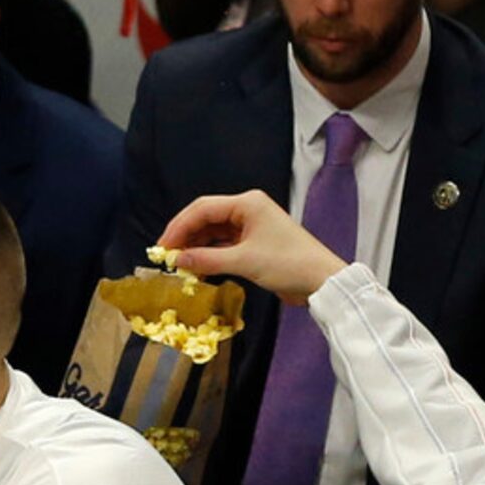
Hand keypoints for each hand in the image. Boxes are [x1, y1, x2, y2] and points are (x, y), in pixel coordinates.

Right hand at [159, 191, 346, 304]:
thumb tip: (178, 261)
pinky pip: (225, 245)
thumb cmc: (288, 264)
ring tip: (180, 264)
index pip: (202, 208)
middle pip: (206, 218)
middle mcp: (248, 210)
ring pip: (214, 233)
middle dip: (185, 236)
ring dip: (197, 247)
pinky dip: (211, 255)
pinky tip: (198, 267)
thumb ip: (207, 260)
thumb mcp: (244, 262)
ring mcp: (252, 227)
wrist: (321, 281)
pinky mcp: (255, 244)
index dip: (179, 226)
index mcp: (247, 203)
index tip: (163, 246)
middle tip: (166, 256)